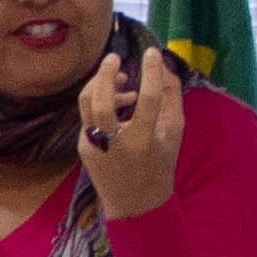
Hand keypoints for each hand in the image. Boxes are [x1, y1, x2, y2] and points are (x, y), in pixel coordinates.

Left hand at [77, 42, 186, 221]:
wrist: (134, 203)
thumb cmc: (160, 164)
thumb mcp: (173, 133)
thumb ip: (171, 98)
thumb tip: (164, 67)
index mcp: (143, 141)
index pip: (148, 100)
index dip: (151, 73)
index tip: (151, 53)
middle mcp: (114, 143)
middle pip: (101, 101)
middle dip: (106, 74)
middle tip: (114, 57)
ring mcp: (94, 146)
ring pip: (87, 105)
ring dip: (100, 85)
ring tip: (122, 79)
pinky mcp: (83, 146)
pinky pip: (89, 116)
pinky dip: (102, 102)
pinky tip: (120, 102)